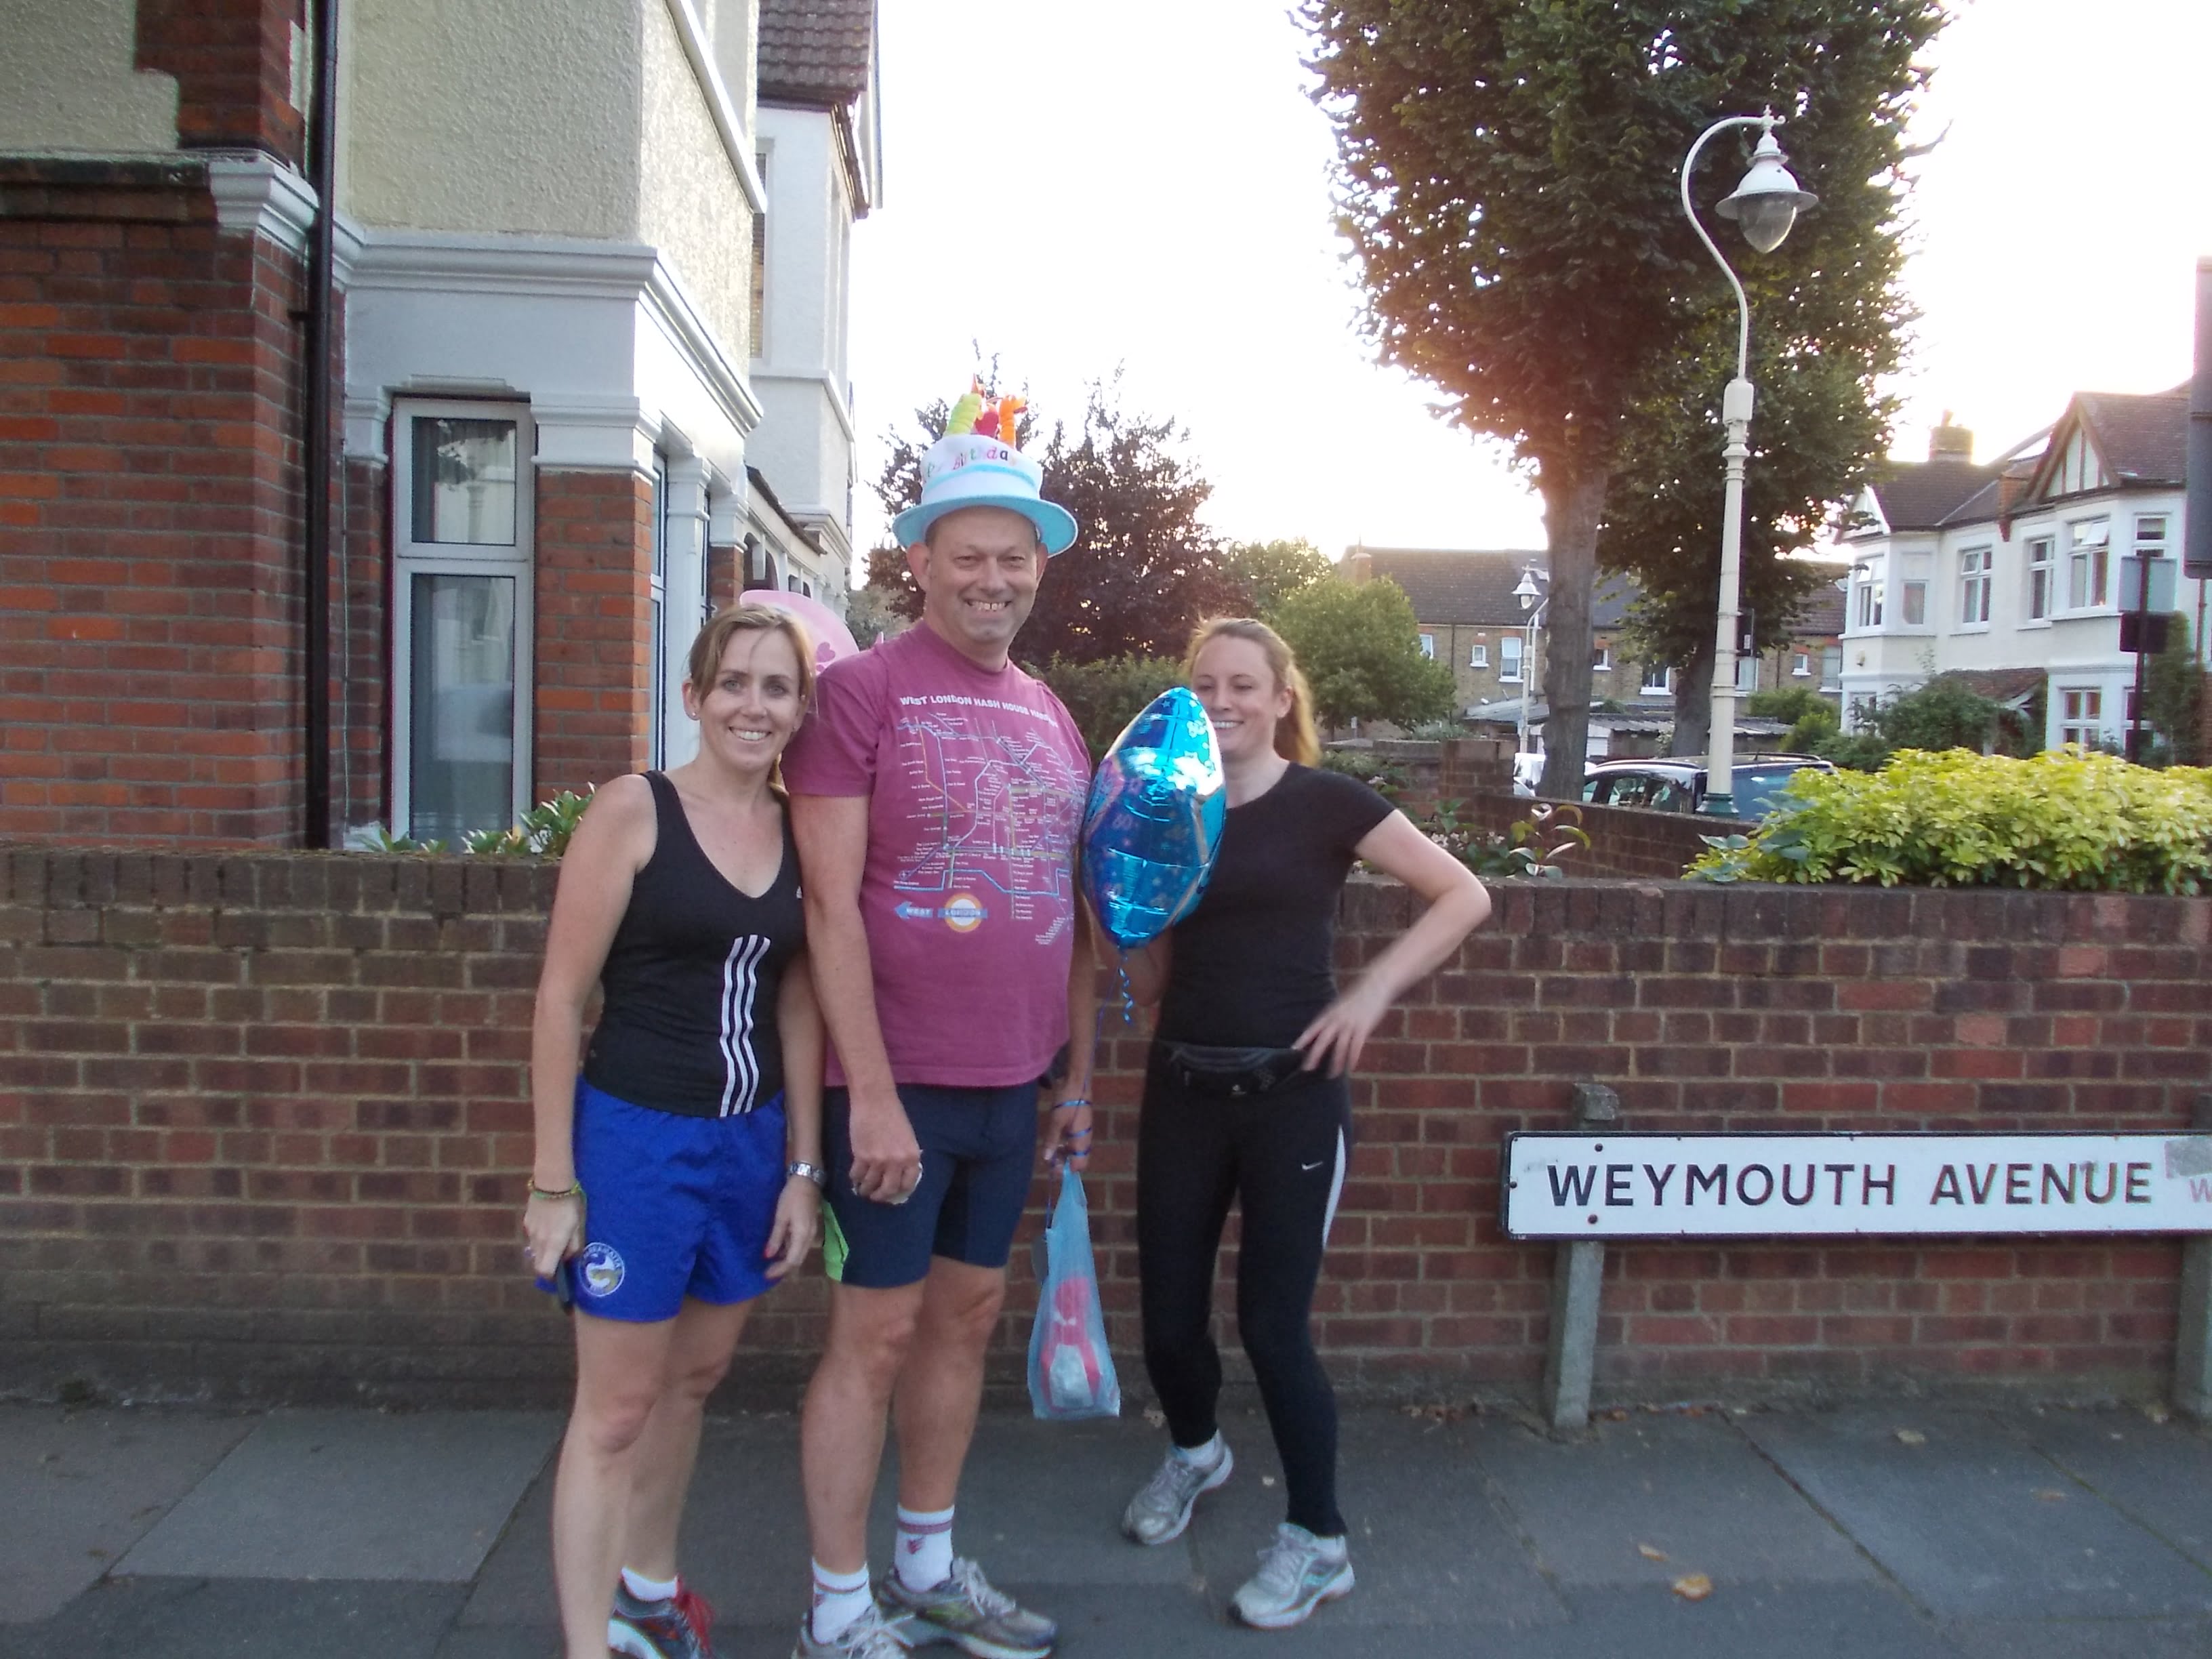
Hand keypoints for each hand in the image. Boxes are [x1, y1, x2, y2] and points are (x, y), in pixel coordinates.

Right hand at [523, 1191, 584, 1276]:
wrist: (551, 1183)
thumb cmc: (569, 1205)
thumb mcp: (578, 1225)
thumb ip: (573, 1244)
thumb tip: (568, 1258)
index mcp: (553, 1244)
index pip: (544, 1270)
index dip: (550, 1276)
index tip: (559, 1274)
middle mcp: (538, 1241)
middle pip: (538, 1262)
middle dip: (547, 1263)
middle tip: (559, 1255)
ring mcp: (530, 1231)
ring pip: (534, 1249)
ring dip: (543, 1250)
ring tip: (555, 1237)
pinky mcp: (526, 1221)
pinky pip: (532, 1236)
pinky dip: (539, 1237)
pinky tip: (548, 1224)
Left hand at [763, 1176, 821, 1278]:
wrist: (807, 1179)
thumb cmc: (792, 1196)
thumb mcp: (781, 1216)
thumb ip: (776, 1237)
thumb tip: (768, 1256)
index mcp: (802, 1235)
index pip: (792, 1261)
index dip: (779, 1270)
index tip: (766, 1275)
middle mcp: (809, 1237)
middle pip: (798, 1260)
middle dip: (783, 1269)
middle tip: (768, 1272)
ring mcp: (811, 1232)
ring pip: (800, 1254)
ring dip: (787, 1261)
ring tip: (772, 1263)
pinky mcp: (809, 1228)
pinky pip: (800, 1245)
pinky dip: (790, 1251)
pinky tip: (780, 1250)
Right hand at [847, 1089, 922, 1204]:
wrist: (875, 1100)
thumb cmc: (893, 1114)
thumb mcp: (908, 1138)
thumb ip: (905, 1156)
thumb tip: (898, 1173)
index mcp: (912, 1156)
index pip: (908, 1184)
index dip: (899, 1192)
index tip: (893, 1194)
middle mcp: (897, 1162)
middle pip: (889, 1189)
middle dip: (881, 1196)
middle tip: (876, 1196)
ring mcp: (878, 1161)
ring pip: (870, 1185)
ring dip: (865, 1190)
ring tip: (863, 1189)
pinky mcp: (861, 1157)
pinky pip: (857, 1175)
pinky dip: (855, 1179)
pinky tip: (855, 1178)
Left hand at [1043, 1096, 1092, 1172]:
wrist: (1076, 1081)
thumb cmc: (1067, 1101)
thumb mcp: (1056, 1121)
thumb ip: (1052, 1140)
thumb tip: (1046, 1159)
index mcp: (1081, 1139)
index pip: (1080, 1165)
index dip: (1067, 1171)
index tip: (1053, 1170)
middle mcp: (1085, 1138)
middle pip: (1077, 1159)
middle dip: (1064, 1163)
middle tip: (1049, 1163)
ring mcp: (1083, 1131)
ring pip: (1075, 1150)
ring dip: (1064, 1154)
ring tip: (1050, 1153)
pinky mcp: (1080, 1124)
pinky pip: (1074, 1141)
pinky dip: (1066, 1144)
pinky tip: (1056, 1142)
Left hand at [1293, 982, 1390, 1078]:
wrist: (1375, 984)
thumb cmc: (1358, 996)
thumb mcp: (1340, 1005)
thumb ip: (1333, 1018)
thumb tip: (1324, 1031)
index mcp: (1330, 1013)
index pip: (1313, 1028)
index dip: (1303, 1040)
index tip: (1293, 1050)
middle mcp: (1337, 1019)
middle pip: (1323, 1039)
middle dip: (1314, 1054)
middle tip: (1307, 1068)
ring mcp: (1350, 1023)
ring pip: (1340, 1046)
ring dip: (1335, 1062)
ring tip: (1331, 1075)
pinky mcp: (1364, 1027)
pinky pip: (1356, 1045)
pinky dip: (1353, 1057)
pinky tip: (1351, 1068)